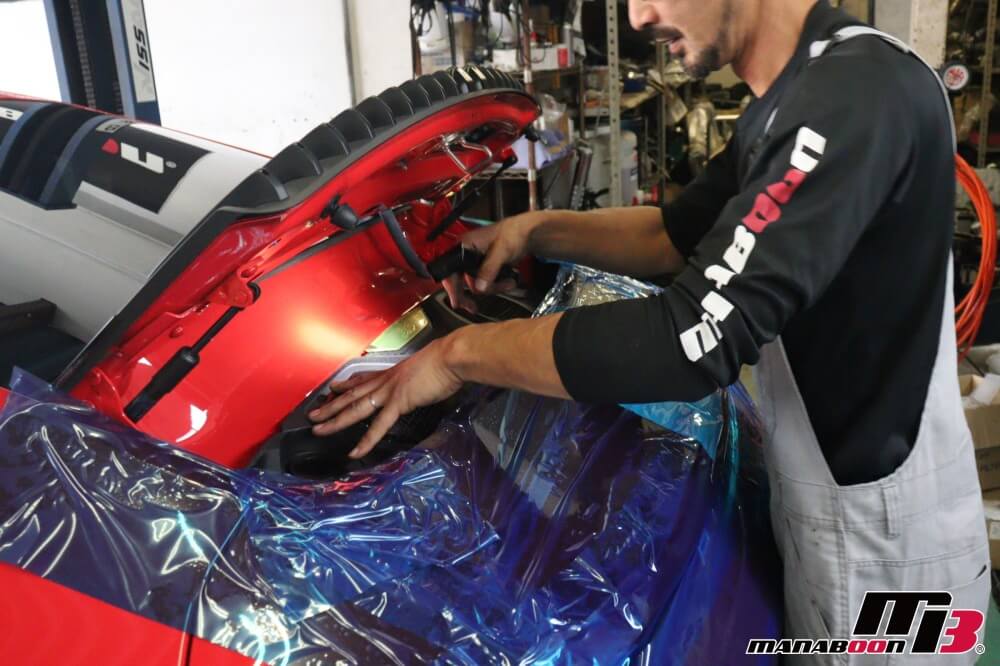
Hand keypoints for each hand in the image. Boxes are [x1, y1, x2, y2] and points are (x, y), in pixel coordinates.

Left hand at [307, 338, 462, 458]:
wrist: (451, 358)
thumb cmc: (445, 362)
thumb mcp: (425, 369)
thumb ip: (418, 380)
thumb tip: (422, 386)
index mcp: (392, 373)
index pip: (363, 379)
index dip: (346, 385)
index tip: (333, 388)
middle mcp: (385, 380)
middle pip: (351, 395)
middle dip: (330, 405)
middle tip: (313, 414)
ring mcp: (389, 391)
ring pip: (355, 408)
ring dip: (335, 420)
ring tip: (319, 429)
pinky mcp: (398, 403)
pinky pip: (379, 426)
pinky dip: (366, 441)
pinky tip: (355, 452)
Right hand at [440, 211, 543, 309]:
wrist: (529, 233)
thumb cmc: (514, 233)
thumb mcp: (501, 251)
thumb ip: (489, 269)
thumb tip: (479, 287)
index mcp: (464, 244)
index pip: (451, 269)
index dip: (452, 286)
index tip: (456, 302)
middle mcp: (466, 253)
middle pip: (460, 280)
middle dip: (474, 291)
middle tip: (472, 308)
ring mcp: (476, 261)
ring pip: (476, 283)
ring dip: (493, 288)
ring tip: (508, 284)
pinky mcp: (485, 267)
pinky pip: (485, 282)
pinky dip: (496, 286)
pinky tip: (508, 282)